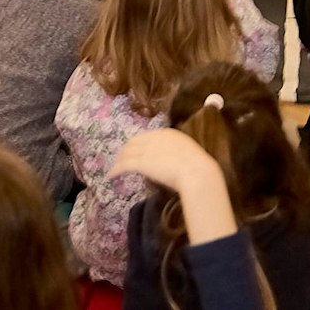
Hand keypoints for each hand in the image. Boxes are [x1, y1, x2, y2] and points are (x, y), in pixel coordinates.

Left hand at [113, 129, 239, 245]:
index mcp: (168, 134)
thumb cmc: (198, 167)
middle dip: (125, 150)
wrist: (197, 172)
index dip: (138, 143)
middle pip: (134, 142)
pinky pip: (124, 165)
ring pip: (127, 152)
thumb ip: (177, 153)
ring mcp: (147, 150)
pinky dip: (116, 170)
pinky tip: (111, 175)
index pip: (146, 136)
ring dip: (119, 160)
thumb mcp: (188, 153)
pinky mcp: (141, 162)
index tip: (134, 150)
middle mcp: (155, 138)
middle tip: (120, 158)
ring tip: (114, 167)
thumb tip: (172, 161)